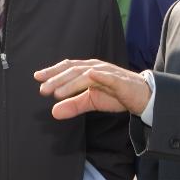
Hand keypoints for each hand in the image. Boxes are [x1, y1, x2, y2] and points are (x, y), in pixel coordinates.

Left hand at [35, 59, 151, 119]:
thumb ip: (73, 105)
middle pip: (73, 70)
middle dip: (57, 79)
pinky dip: (99, 75)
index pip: (67, 68)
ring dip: (71, 82)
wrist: (142, 96)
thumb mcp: (91, 101)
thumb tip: (53, 112)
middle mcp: (96, 68)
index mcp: (88, 70)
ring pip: (86, 75)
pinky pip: (109, 77)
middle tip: (43, 89)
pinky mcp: (120, 81)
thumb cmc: (116, 95)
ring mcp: (108, 73)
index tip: (37, 78)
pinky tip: (90, 77)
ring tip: (58, 92)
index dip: (52, 71)